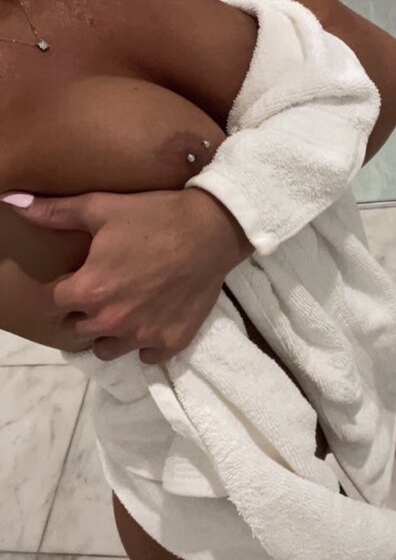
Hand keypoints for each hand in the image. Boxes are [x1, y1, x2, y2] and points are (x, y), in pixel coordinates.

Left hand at [1, 188, 252, 363]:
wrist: (212, 229)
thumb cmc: (154, 215)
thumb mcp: (101, 207)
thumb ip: (55, 212)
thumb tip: (11, 203)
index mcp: (89, 290)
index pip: (54, 304)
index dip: (64, 289)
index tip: (78, 277)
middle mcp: (111, 321)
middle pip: (77, 330)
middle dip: (84, 312)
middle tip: (103, 290)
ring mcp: (142, 336)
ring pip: (108, 350)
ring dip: (110, 333)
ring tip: (124, 309)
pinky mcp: (170, 342)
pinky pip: (146, 356)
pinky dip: (145, 342)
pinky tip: (152, 318)